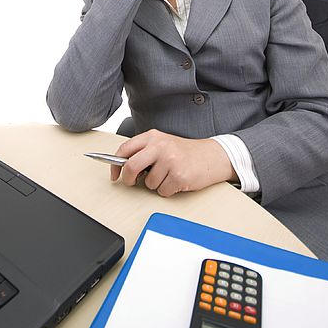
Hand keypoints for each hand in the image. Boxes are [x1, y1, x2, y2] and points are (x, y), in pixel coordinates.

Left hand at [110, 129, 236, 196]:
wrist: (212, 156)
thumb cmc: (186, 152)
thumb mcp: (163, 144)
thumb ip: (144, 151)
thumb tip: (123, 168)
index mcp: (153, 136)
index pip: (124, 149)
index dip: (115, 164)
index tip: (115, 175)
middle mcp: (160, 146)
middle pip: (131, 166)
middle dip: (129, 179)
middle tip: (133, 182)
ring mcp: (170, 161)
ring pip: (148, 183)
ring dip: (156, 184)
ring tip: (168, 175)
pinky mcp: (179, 176)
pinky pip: (162, 191)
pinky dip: (167, 190)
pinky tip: (176, 181)